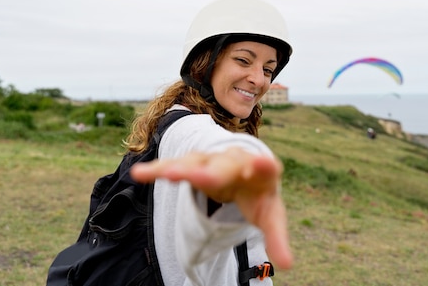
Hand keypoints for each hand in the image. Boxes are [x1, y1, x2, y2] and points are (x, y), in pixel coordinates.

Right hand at [130, 148, 292, 269]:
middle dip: (212, 173)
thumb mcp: (270, 215)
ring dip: (182, 170)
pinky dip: (157, 170)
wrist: (245, 166)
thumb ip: (277, 237)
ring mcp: (211, 161)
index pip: (265, 167)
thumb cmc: (258, 193)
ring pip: (194, 164)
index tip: (263, 162)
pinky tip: (140, 174)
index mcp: (261, 172)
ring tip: (167, 176)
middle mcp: (235, 161)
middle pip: (223, 167)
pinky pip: (173, 166)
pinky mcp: (192, 165)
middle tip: (201, 178)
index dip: (263, 165)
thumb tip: (288, 266)